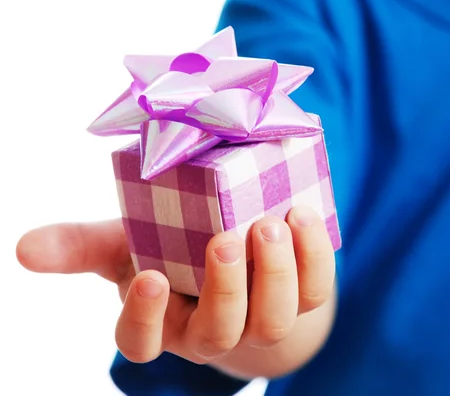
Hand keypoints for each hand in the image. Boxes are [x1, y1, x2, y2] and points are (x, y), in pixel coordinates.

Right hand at [16, 206, 335, 371]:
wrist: (238, 250)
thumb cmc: (175, 248)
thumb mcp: (129, 241)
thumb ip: (82, 244)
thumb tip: (21, 248)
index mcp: (164, 317)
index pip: (142, 341)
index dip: (144, 318)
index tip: (148, 276)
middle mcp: (213, 327)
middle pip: (219, 330)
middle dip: (225, 288)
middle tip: (225, 238)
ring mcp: (261, 319)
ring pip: (271, 319)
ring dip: (274, 274)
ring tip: (270, 223)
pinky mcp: (303, 299)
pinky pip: (314, 292)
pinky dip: (313, 257)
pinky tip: (302, 214)